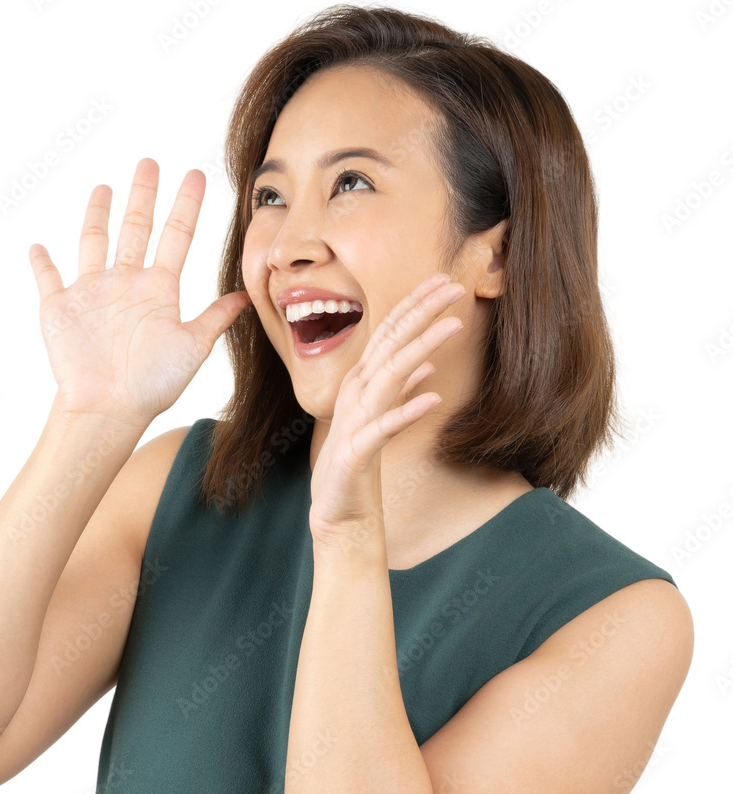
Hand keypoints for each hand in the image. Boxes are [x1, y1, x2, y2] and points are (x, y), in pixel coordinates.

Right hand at [28, 159, 252, 427]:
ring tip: (104, 188)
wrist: (109, 409)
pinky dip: (42, 263)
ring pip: (94, 243)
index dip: (187, 205)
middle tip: (151, 161)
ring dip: (97, 215)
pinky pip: (47, 278)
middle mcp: (127, 284)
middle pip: (137, 228)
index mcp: (159, 289)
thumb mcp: (193, 346)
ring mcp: (92, 293)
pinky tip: (38, 246)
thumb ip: (216, 317)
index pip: (177, 236)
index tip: (197, 175)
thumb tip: (246, 296)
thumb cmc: (153, 384)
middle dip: (144, 195)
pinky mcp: (59, 307)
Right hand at [308, 274, 466, 546]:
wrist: (339, 513)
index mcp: (362, 384)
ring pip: (388, 376)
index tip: (443, 280)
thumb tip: (427, 367)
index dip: (415, 305)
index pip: (390, 334)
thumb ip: (401, 391)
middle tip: (454, 285)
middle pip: (390, 344)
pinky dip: (406, 411)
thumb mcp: (382, 421)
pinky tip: (434, 398)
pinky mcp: (356, 453)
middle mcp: (356, 395)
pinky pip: (383, 429)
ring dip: (420, 348)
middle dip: (421, 312)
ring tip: (453, 325)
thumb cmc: (358, 465)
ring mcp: (355, 422)